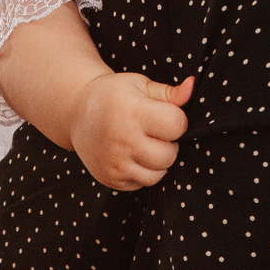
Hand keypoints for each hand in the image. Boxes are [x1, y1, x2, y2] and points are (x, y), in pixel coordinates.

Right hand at [70, 73, 193, 189]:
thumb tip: (192, 86)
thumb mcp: (140, 85)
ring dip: (158, 161)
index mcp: (133, 112)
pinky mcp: (110, 178)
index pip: (177, 125)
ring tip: (145, 143)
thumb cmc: (114, 95)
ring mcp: (115, 163)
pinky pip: (142, 183)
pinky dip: (143, 172)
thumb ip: (169, 92)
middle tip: (153, 131)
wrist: (77, 112)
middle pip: (170, 154)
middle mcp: (123, 140)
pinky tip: (132, 155)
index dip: (177, 120)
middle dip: (168, 143)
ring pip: (158, 174)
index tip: (165, 115)